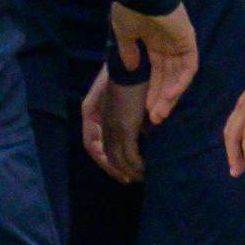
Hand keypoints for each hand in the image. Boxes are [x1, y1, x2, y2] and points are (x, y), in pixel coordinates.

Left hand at [82, 66, 146, 182]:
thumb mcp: (133, 102)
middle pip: (107, 156)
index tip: (123, 170)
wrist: (135, 65)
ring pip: (118, 159)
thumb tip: (146, 131)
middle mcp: (104, 124)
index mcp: (101, 115)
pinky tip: (146, 169)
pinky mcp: (125, 128)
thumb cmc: (137, 79)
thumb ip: (135, 117)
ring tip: (142, 177)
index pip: (98, 145)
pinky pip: (130, 155)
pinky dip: (138, 165)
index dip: (108, 160)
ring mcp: (113, 127)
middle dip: (119, 170)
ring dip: (130, 171)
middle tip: (133, 179)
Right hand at [108, 2, 196, 124]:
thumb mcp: (124, 33)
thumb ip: (129, 51)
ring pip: (179, 77)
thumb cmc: (129, 8)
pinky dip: (180, 82)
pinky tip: (169, 95)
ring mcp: (179, 43)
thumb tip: (130, 67)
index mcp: (154, 42)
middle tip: (155, 119)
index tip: (146, 110)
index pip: (157, 73)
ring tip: (160, 114)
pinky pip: (188, 67)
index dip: (152, 91)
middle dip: (161, 99)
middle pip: (169, 78)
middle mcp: (168, 45)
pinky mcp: (188, 40)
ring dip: (170, 95)